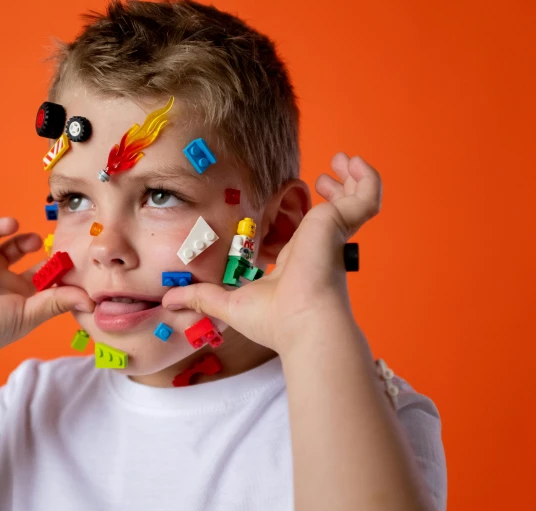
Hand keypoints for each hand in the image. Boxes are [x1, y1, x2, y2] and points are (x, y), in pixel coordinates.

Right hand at [0, 208, 94, 368]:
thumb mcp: (29, 314)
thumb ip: (59, 302)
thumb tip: (91, 301)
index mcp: (12, 287)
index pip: (35, 268)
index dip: (49, 260)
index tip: (64, 255)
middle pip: (11, 248)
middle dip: (24, 240)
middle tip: (36, 240)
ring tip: (11, 226)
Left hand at [162, 153, 382, 353]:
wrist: (302, 325)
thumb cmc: (273, 321)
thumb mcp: (229, 303)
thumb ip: (200, 297)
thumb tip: (169, 301)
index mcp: (300, 258)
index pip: (307, 231)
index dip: (303, 213)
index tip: (297, 197)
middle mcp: (320, 244)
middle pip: (336, 211)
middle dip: (336, 188)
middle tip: (328, 172)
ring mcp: (333, 233)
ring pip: (356, 199)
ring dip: (352, 177)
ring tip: (342, 160)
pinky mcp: (340, 224)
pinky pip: (366, 196)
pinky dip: (366, 178)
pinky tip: (351, 161)